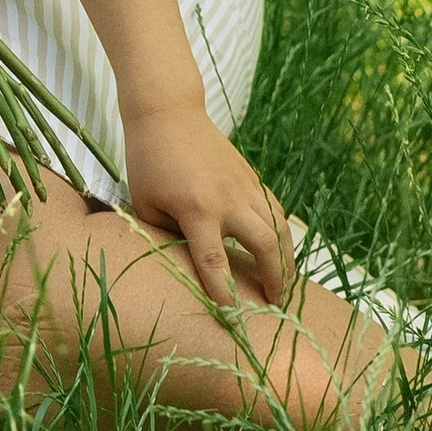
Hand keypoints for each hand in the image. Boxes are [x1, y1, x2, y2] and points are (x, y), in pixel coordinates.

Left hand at [122, 106, 295, 309]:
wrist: (168, 112)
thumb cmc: (148, 160)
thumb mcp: (146, 203)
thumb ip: (166, 235)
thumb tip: (185, 263)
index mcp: (197, 210)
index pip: (214, 262)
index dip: (224, 292)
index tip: (233, 318)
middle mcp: (228, 200)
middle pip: (264, 245)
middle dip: (274, 278)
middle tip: (275, 304)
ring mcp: (244, 186)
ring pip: (279, 227)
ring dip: (286, 258)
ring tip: (284, 283)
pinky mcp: (251, 177)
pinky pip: (274, 209)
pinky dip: (281, 232)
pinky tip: (280, 250)